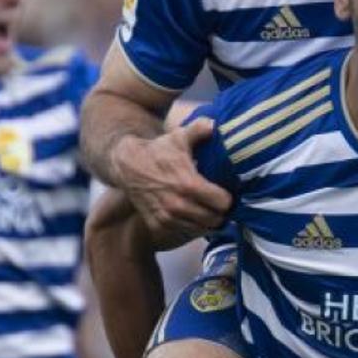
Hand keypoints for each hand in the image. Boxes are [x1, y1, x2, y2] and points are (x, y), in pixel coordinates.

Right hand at [110, 118, 232, 239]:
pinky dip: (193, 227)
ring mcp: (167, 217)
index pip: (223, 203)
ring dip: (209, 221)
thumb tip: (214, 124)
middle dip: (222, 212)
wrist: (128, 165)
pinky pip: (185, 233)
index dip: (229, 199)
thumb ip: (200, 129)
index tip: (228, 193)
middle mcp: (178, 204)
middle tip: (221, 204)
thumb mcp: (179, 137)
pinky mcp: (158, 225)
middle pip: (216, 220)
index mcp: (188, 184)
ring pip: (202, 229)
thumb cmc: (159, 150)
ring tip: (210, 210)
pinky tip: (195, 215)